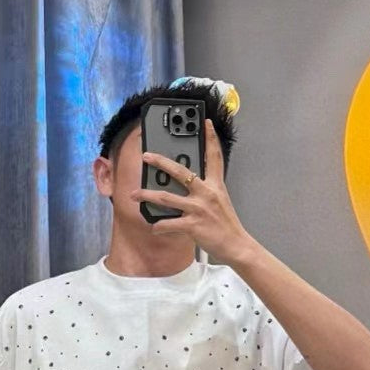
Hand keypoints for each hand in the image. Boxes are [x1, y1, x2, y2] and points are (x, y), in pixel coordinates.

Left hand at [130, 118, 253, 260]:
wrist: (235, 245)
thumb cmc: (226, 225)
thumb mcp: (220, 201)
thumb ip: (206, 191)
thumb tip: (189, 185)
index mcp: (215, 185)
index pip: (214, 157)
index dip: (211, 139)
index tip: (206, 123)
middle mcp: (206, 193)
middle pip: (180, 171)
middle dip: (160, 162)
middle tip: (146, 156)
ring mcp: (198, 208)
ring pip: (166, 197)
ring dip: (147, 195)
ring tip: (134, 194)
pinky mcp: (192, 224)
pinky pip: (169, 223)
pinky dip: (159, 226)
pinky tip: (153, 227)